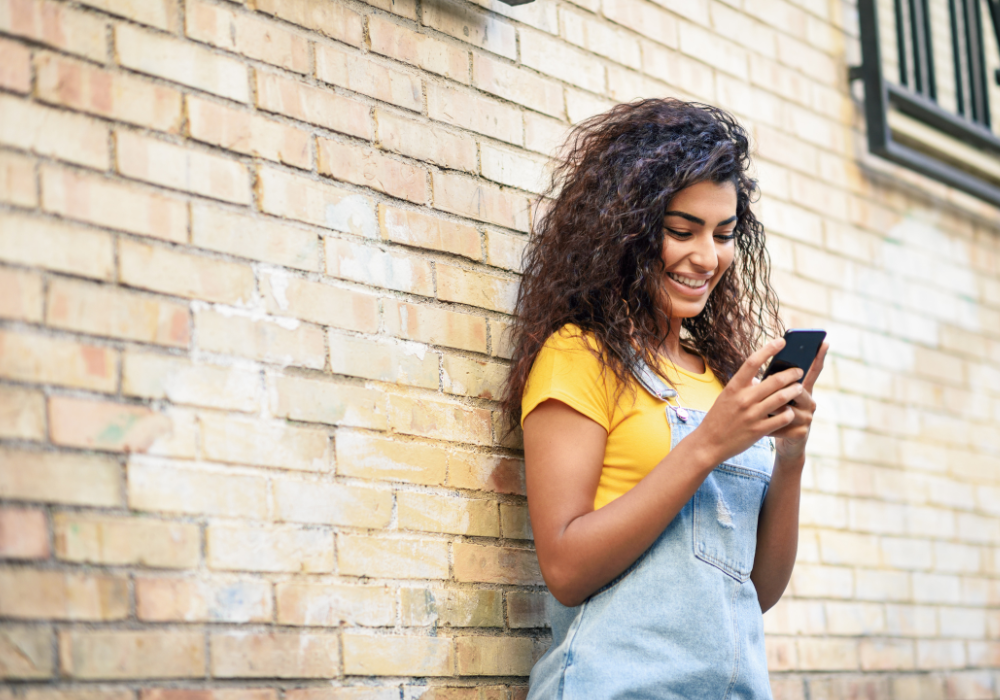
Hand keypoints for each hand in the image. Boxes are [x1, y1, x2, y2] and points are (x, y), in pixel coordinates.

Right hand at [690, 338, 805, 467]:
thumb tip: (762, 378)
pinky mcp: (758, 430)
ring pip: (782, 398)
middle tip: (799, 371)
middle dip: (791, 373)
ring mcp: (751, 415)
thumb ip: (744, 387)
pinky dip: (789, 412)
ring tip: (800, 388)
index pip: (752, 362)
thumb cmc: (719, 418)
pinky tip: (790, 411)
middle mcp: (743, 399)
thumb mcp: (726, 397)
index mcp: (733, 387)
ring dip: (794, 391)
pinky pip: (782, 418)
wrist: (709, 443)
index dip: (769, 349)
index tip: (782, 341)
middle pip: (774, 380)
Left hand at [770, 342, 827, 463]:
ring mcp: (807, 418)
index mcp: (802, 390)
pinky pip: (785, 425)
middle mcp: (809, 402)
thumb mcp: (772, 398)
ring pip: (789, 407)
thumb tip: (761, 372)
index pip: (812, 371)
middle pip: (798, 388)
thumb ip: (771, 385)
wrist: (782, 443)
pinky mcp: (801, 433)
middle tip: (770, 384)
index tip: (823, 342)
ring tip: (761, 410)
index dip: (818, 357)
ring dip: (772, 408)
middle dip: (782, 387)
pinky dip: (771, 425)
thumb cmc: (773, 416)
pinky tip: (763, 427)